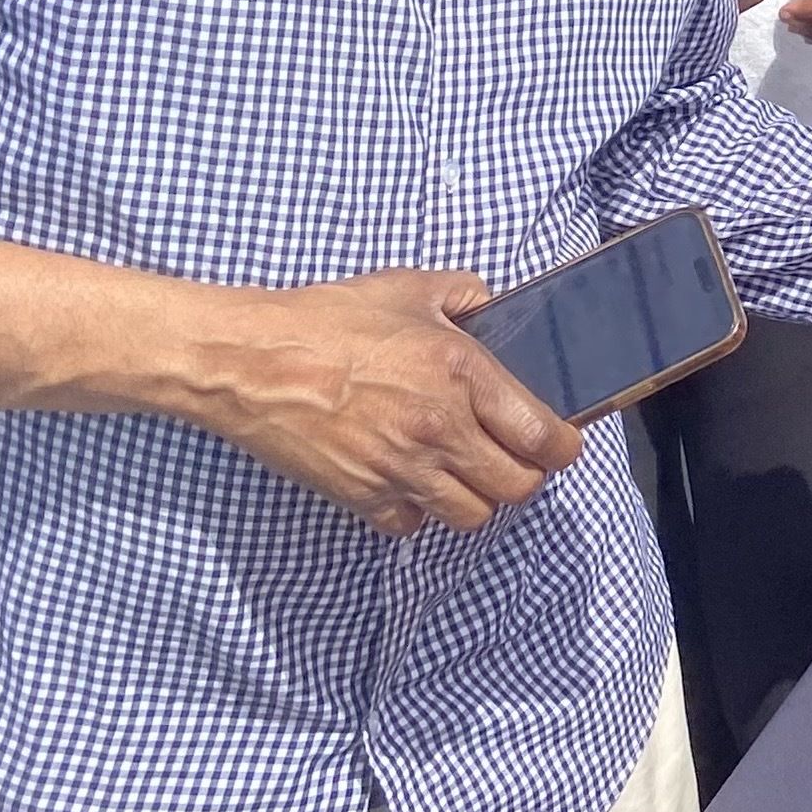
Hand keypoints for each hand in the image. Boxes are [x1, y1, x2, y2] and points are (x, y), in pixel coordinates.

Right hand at [188, 269, 583, 536]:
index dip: (562, 447)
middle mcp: (439, 429)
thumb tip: (491, 304)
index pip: (543, 437)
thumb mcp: (408, 288)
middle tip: (514, 457)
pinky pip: (412, 524)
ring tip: (465, 471)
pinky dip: (419, 510)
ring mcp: (400, 469)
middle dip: (525, 475)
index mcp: (463, 375)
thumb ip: (465, 294)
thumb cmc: (326, 320)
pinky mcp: (361, 496)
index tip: (560, 443)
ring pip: (470, 515)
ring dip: (476, 497)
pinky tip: (410, 480)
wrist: (249, 362)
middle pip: (517, 487)